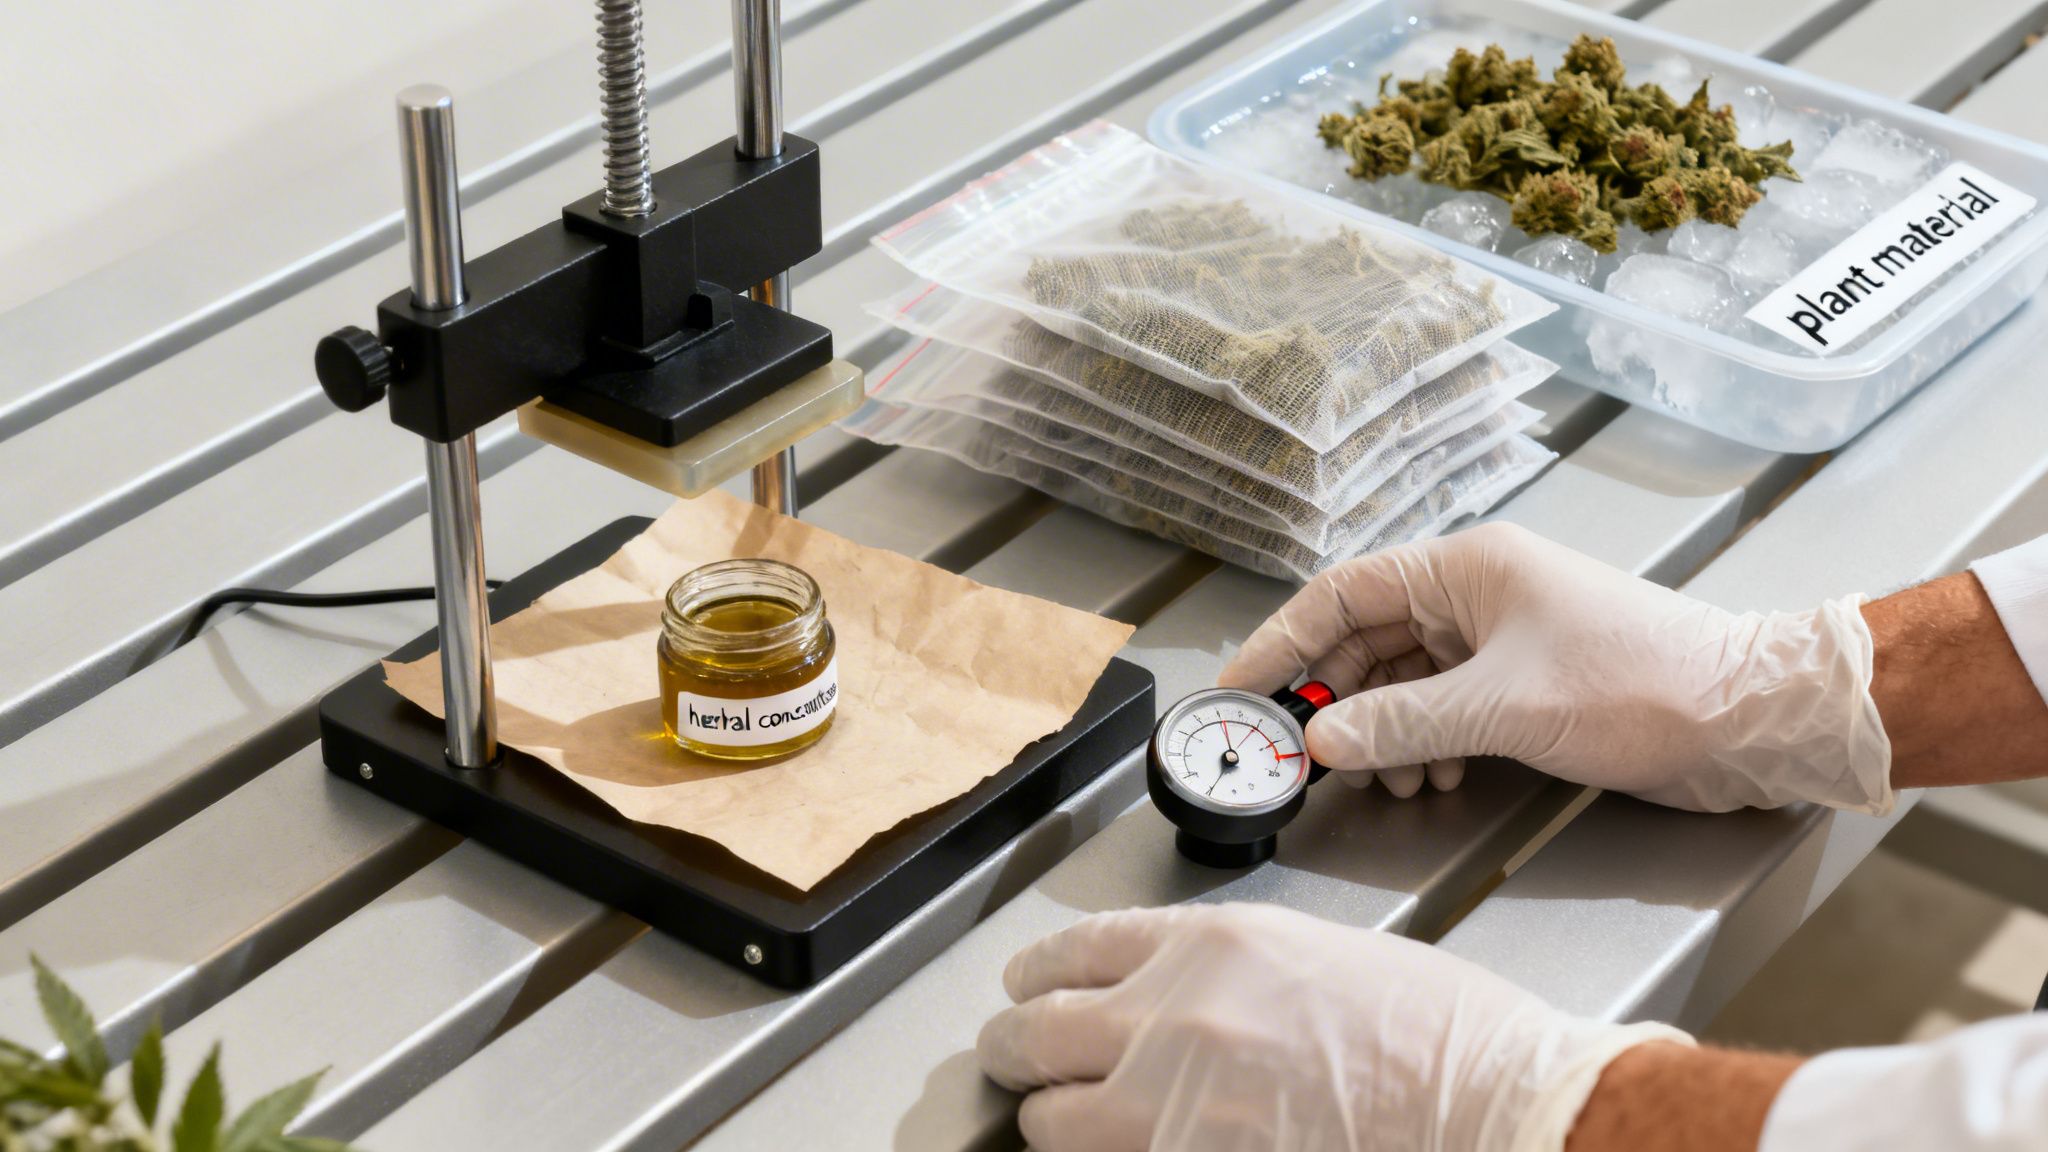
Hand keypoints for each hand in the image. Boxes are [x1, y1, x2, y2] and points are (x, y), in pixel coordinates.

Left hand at [977, 903, 1687, 1151]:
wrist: (1484, 1097)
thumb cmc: (1425, 1027)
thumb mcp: (1300, 952)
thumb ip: (1207, 969)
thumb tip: (1146, 996)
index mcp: (1204, 944)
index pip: (1068, 949)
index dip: (1032, 975)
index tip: (1024, 988)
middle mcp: (1172, 1016)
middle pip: (1032, 1032)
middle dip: (1013, 1047)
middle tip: (1011, 1056)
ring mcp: (1174, 1104)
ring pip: (1050, 1119)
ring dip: (1051, 1119)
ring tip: (1060, 1117)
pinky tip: (1121, 1145)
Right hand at [1217, 522, 1891, 811]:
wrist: (1746, 718)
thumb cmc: (1646, 684)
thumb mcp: (1506, 708)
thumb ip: (1402, 723)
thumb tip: (1324, 740)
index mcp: (1466, 568)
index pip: (1341, 592)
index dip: (1283, 640)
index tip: (1241, 688)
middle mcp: (1476, 593)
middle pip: (1366, 640)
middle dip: (1337, 701)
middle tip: (1304, 753)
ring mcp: (1500, 637)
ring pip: (1403, 680)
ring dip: (1384, 731)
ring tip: (1388, 776)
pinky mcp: (1524, 680)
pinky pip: (1442, 706)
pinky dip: (1424, 742)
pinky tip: (1431, 774)